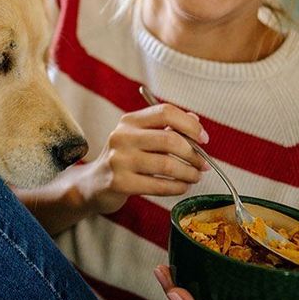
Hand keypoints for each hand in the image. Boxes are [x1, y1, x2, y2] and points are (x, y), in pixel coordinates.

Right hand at [77, 103, 208, 214]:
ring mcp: (119, 160)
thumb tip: (195, 120)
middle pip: (170, 140)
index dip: (190, 125)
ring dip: (189, 173)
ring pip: (167, 165)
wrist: (94, 184)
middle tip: (203, 164)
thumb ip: (166, 128)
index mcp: (129, 121)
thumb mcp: (140, 138)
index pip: (165, 112)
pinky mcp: (120, 183)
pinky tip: (182, 187)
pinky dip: (177, 187)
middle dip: (194, 154)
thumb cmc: (124, 159)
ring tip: (195, 177)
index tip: (204, 139)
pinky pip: (159, 186)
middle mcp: (122, 137)